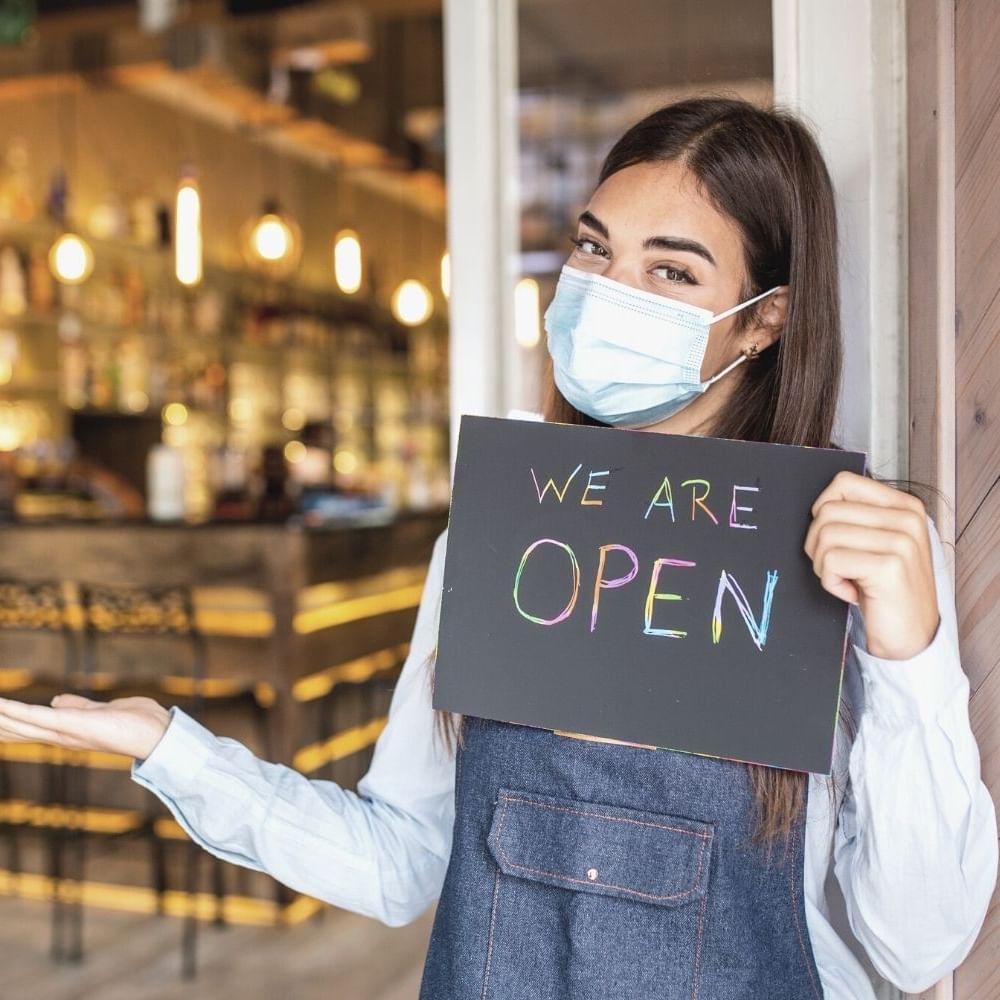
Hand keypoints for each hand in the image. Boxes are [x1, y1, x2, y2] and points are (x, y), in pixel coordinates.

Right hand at [0, 693, 170, 761]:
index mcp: (65, 732)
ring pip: (20, 724)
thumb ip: (76, 706)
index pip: (25, 729)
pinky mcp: (72, 724)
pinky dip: (16, 710)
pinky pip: (37, 716)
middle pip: (16, 731)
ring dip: (0, 716)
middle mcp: (60, 736)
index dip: (3, 724)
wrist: (157, 732)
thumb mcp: (100, 711)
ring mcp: (65, 732)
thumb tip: (55, 701)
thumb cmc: (135, 722)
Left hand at [804, 470, 939, 659]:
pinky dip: (830, 582)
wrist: (910, 637)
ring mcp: (902, 540)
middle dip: (817, 543)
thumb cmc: (884, 590)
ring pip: (825, 534)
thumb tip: (817, 506)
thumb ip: (856, 517)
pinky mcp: (890, 565)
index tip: (833, 538)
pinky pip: (831, 561)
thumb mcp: (876, 543)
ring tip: (847, 580)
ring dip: (823, 565)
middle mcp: (907, 518)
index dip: (822, 510)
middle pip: (827, 510)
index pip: (843, 482)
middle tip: (837, 568)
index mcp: (904, 506)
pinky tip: (853, 593)